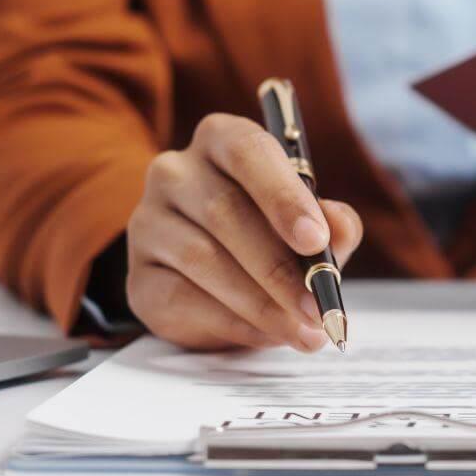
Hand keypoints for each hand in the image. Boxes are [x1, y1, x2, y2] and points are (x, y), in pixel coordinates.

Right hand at [127, 114, 362, 351]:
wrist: (220, 290)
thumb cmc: (273, 240)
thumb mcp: (313, 229)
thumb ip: (334, 224)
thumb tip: (337, 226)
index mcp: (221, 141)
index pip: (247, 151)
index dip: (283, 195)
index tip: (315, 240)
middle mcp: (175, 172)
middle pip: (225, 210)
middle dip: (279, 266)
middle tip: (317, 305)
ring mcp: (148, 222)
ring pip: (203, 258)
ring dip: (260, 302)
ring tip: (303, 331)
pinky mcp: (138, 276)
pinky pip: (181, 297)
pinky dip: (232, 321)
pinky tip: (266, 335)